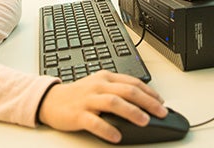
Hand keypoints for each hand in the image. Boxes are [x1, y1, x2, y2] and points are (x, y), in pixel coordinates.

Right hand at [38, 70, 167, 143]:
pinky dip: (107, 128)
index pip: (132, 82)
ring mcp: (88, 99)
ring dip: (131, 111)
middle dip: (147, 101)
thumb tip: (142, 101)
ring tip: (144, 121)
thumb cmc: (79, 94)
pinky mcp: (78, 114)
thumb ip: (117, 90)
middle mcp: (98, 86)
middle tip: (161, 113)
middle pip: (126, 90)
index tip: (162, 103)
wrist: (51, 99)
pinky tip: (117, 136)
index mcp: (105, 78)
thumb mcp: (99, 86)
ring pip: (113, 102)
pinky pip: (94, 121)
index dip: (149, 92)